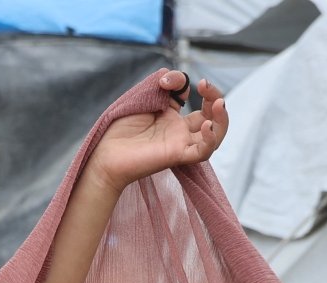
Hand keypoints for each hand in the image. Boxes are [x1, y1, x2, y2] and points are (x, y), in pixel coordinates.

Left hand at [86, 71, 227, 189]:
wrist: (104, 153)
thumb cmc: (118, 127)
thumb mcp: (144, 94)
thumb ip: (163, 82)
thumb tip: (180, 81)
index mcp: (171, 116)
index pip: (195, 100)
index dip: (191, 85)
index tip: (173, 81)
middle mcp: (179, 131)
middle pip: (212, 117)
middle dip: (215, 97)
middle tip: (205, 85)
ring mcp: (180, 143)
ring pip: (215, 136)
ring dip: (221, 119)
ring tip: (218, 104)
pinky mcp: (176, 156)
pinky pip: (202, 152)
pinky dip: (210, 139)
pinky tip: (206, 126)